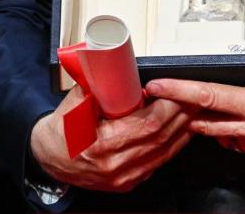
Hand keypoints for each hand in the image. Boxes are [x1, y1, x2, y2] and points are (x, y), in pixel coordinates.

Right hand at [29, 85, 194, 191]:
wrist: (48, 161)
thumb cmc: (60, 133)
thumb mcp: (72, 105)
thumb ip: (94, 85)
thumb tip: (112, 62)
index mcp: (102, 147)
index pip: (149, 124)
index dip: (169, 105)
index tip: (177, 89)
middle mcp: (116, 166)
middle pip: (163, 136)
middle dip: (183, 112)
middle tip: (196, 93)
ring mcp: (125, 177)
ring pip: (167, 150)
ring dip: (184, 127)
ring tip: (195, 107)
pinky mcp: (130, 181)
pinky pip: (160, 160)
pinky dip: (175, 142)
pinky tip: (183, 127)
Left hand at [145, 32, 244, 162]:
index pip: (210, 97)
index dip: (179, 91)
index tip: (158, 87)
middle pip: (205, 123)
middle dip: (184, 112)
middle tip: (168, 100)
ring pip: (221, 136)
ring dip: (206, 124)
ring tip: (197, 111)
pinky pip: (240, 146)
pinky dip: (229, 134)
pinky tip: (233, 124)